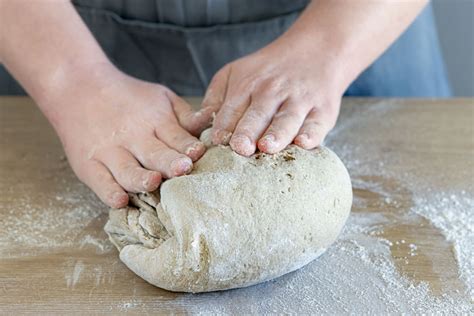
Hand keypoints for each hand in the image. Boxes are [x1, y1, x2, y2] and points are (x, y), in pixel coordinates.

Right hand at [49, 66, 207, 207]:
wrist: (79, 86)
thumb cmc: (129, 98)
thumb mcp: (161, 97)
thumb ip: (185, 115)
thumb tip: (211, 122)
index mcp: (155, 121)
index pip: (176, 137)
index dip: (187, 146)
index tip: (197, 153)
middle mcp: (133, 137)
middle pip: (155, 154)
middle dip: (170, 162)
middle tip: (182, 168)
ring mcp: (109, 152)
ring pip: (127, 170)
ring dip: (141, 178)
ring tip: (153, 182)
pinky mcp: (88, 165)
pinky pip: (99, 182)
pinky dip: (109, 192)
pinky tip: (120, 200)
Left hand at [198, 38, 343, 156]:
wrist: (316, 51)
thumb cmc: (268, 71)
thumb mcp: (235, 72)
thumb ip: (216, 97)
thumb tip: (200, 123)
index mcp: (248, 85)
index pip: (232, 109)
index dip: (225, 126)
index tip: (218, 142)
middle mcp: (273, 92)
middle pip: (258, 115)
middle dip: (248, 132)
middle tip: (240, 148)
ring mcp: (299, 101)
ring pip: (286, 120)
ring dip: (277, 134)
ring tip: (267, 147)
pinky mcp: (323, 111)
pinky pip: (317, 124)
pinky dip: (312, 133)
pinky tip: (304, 143)